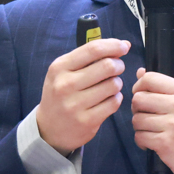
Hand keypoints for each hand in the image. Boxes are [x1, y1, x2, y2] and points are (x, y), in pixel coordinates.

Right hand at [36, 38, 130, 153]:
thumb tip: (124, 44)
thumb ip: (90, 57)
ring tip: (109, 86)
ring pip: (113, 85)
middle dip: (118, 65)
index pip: (93, 49)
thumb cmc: (61, 94)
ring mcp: (75, 105)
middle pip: (107, 66)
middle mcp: (65, 85)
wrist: (49, 128)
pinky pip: (114, 103)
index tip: (124, 46)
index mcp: (59, 68)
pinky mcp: (87, 121)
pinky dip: (116, 98)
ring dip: (117, 83)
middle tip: (117, 68)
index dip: (114, 45)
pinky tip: (108, 99)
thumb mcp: (64, 71)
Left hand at [131, 69, 173, 173]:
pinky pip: (139, 137)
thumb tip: (140, 72)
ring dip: (140, 127)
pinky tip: (153, 143)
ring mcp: (173, 125)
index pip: (150, 78)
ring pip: (136, 119)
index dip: (139, 87)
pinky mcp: (165, 143)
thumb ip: (166, 89)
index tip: (143, 97)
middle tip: (147, 117)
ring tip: (152, 132)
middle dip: (137, 109)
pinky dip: (142, 141)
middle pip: (138, 99)